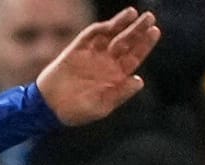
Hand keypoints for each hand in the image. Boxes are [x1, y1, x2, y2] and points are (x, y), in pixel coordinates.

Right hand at [34, 7, 160, 126]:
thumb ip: (120, 93)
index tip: (154, 32)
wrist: (49, 107)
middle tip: (150, 18)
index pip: (135, 56)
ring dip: (121, 24)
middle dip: (138, 30)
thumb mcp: (102, 106)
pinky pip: (90, 36)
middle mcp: (107, 63)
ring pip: (111, 35)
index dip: (145, 44)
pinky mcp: (77, 49)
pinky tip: (111, 24)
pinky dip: (100, 29)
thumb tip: (139, 80)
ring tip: (133, 13)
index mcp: (116, 76)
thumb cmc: (76, 112)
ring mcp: (92, 54)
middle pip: (127, 42)